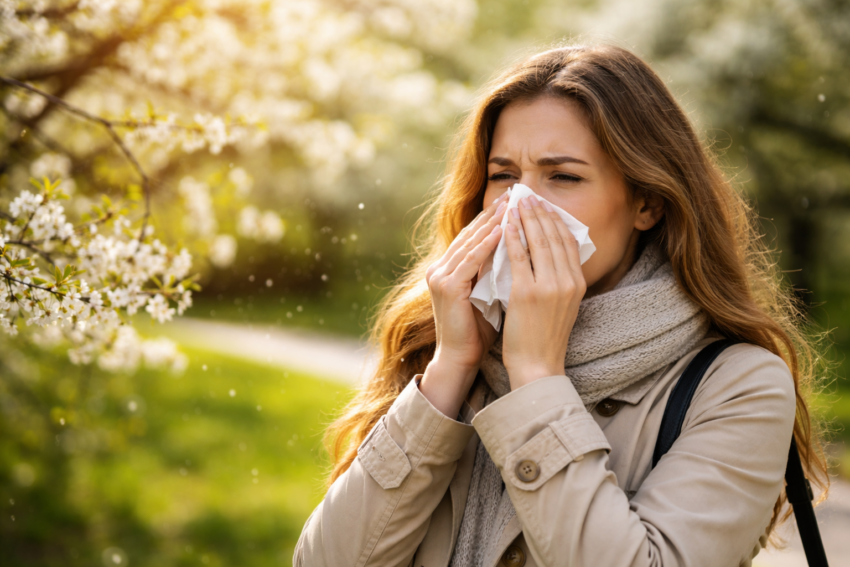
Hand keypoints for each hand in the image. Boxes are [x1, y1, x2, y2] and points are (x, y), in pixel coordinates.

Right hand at [421, 193, 507, 415]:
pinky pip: (470, 260)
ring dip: (492, 223)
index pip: (473, 237)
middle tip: (514, 194)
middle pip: (470, 234)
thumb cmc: (478, 330)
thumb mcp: (488, 293)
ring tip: (511, 206)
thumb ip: (495, 272)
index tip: (513, 202)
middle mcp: (440, 268)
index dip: (492, 219)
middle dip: (493, 214)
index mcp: (449, 269)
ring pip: (470, 243)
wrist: (461, 358)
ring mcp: (440, 276)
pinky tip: (502, 231)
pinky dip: (486, 244)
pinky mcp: (447, 287)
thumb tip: (520, 250)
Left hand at [502, 195, 585, 389]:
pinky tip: (505, 224)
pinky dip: (512, 236)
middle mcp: (567, 282)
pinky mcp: (527, 293)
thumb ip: (560, 281)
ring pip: (537, 242)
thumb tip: (551, 257)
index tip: (545, 206)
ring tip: (516, 203)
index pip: (568, 243)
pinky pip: (519, 256)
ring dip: (526, 218)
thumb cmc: (544, 338)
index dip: (556, 221)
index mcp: (578, 284)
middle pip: (554, 237)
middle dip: (540, 213)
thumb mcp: (562, 306)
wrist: (538, 365)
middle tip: (529, 196)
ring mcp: (548, 287)